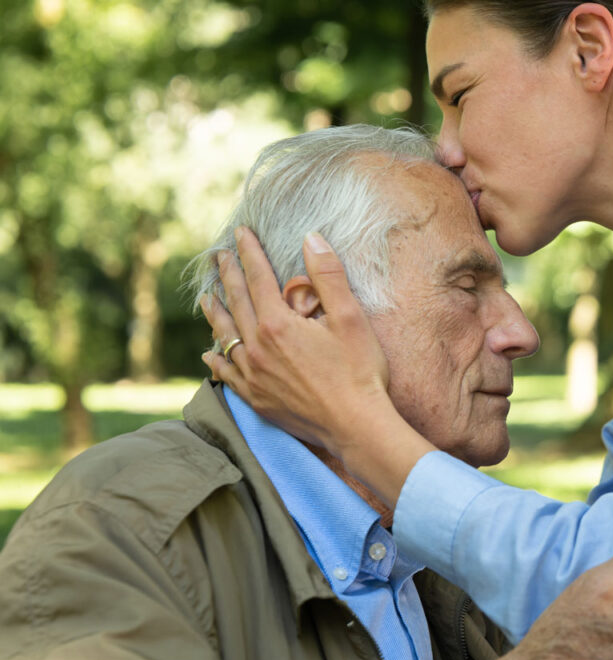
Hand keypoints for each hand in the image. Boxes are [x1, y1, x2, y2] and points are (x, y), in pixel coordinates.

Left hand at [201, 229, 430, 500]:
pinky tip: (209, 353)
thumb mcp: (350, 318)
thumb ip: (328, 276)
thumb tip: (311, 238)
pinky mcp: (257, 399)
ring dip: (215, 314)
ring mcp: (253, 376)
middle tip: (219, 256)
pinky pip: (226, 374)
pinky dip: (216, 359)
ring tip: (206, 298)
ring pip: (225, 337)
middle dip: (228, 276)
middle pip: (236, 303)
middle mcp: (257, 349)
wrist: (356, 426)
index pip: (257, 278)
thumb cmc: (359, 372)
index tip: (241, 233)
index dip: (249, 253)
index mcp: (277, 325)